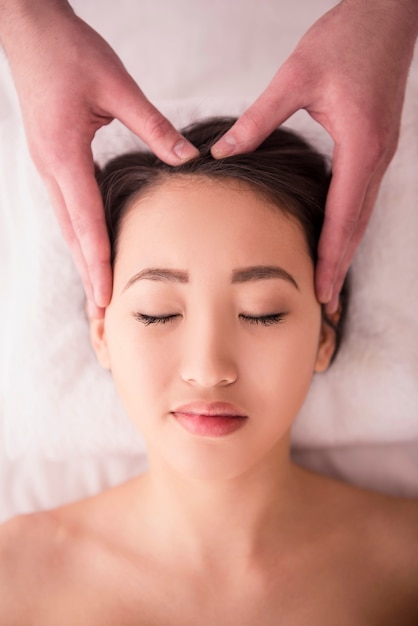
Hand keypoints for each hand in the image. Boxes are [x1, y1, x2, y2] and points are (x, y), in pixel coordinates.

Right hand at [0, 1, 198, 316]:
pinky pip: (68, 206)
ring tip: (98, 290)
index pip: (86, 221)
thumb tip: (187, 158)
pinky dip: (81, 233)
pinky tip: (93, 246)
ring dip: (83, 258)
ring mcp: (47, 165)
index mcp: (64, 155)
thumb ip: (154, 126)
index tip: (106, 296)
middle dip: (87, 274)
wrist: (28, 26)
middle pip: (72, 234)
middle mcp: (51, 169)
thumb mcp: (117, 85)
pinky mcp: (52, 158)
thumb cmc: (68, 51)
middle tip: (101, 313)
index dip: (98, 261)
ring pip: (67, 224)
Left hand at [211, 0, 417, 310]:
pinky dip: (348, 224)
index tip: (320, 288)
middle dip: (340, 265)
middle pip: (356, 226)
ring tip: (329, 280)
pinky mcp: (376, 146)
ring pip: (361, 215)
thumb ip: (258, 118)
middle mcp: (376, 157)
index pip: (343, 217)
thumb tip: (222, 152)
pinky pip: (361, 196)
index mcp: (360, 146)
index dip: (330, 257)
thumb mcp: (296, 76)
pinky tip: (334, 238)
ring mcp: (380, 154)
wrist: (389, 14)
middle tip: (326, 302)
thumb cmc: (347, 39)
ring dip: (345, 250)